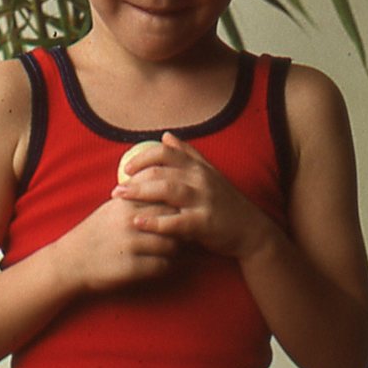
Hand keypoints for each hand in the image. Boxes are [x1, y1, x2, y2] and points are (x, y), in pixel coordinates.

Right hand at [59, 191, 180, 292]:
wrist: (70, 261)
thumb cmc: (95, 234)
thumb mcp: (112, 208)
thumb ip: (138, 199)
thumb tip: (169, 194)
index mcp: (125, 202)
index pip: (165, 198)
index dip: (177, 208)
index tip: (180, 215)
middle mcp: (129, 221)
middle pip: (173, 220)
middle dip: (181, 228)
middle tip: (183, 235)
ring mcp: (130, 245)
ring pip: (172, 245)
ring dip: (176, 250)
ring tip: (172, 251)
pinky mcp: (131, 267)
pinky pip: (163, 266)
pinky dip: (166, 266)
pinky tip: (161, 264)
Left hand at [114, 132, 271, 262]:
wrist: (252, 231)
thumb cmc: (226, 204)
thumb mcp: (210, 174)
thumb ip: (188, 154)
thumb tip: (166, 135)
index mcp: (198, 168)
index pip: (166, 152)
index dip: (143, 157)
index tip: (126, 168)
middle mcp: (200, 180)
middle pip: (161, 171)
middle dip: (135, 178)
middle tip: (115, 189)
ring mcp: (203, 200)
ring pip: (167, 191)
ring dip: (140, 193)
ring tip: (119, 199)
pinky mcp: (204, 223)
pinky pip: (175, 221)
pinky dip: (155, 222)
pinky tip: (138, 222)